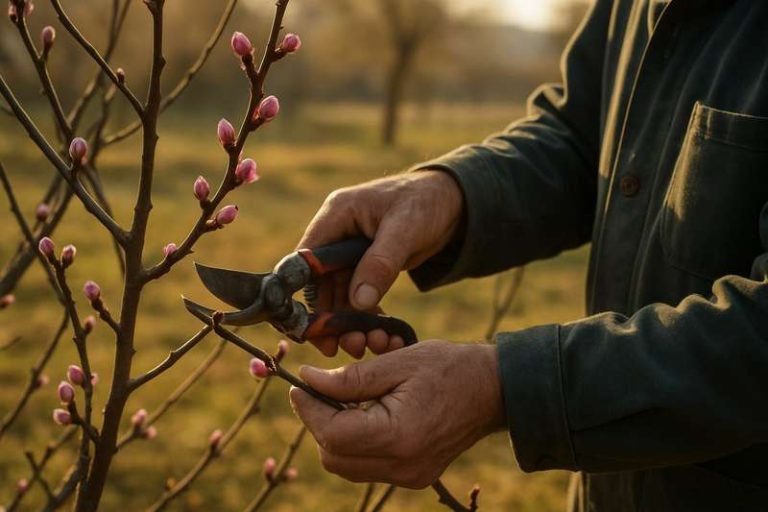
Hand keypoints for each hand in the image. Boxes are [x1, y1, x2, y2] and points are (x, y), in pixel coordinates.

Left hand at [288, 341, 503, 487]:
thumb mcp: (397, 362)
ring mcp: (409, 476)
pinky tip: (364, 414)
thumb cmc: (449, 367)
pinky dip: (356, 443)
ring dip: (335, 434)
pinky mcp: (413, 475)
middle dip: (318, 423)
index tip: (299, 384)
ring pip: (347, 466)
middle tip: (319, 390)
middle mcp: (402, 466)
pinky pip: (368, 466)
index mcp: (399, 436)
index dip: (308, 409)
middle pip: (334, 458)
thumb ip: (349, 377)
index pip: (332, 435)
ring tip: (343, 399)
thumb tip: (309, 381)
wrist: (494, 389)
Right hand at [298, 170, 463, 356]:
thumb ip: (380, 264)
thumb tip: (359, 302)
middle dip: (329, 315)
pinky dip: (364, 313)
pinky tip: (376, 332)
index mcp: (337, 214)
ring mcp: (350, 249)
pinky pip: (356, 293)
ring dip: (346, 319)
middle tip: (339, 347)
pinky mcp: (366, 263)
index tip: (314, 328)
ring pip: (338, 292)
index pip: (307, 259)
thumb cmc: (425, 203)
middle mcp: (337, 232)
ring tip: (361, 345)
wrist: (452, 201)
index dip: (306, 293)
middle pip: (319, 280)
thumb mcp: (405, 230)